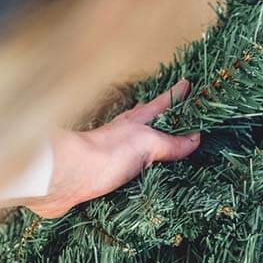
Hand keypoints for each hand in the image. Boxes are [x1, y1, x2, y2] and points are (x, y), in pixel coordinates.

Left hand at [26, 79, 200, 217]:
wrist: (67, 178)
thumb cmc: (107, 154)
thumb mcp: (146, 143)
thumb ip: (170, 142)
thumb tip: (195, 138)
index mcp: (134, 123)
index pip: (160, 105)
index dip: (174, 95)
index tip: (187, 84)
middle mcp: (122, 136)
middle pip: (144, 121)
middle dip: (158, 116)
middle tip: (172, 113)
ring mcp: (111, 155)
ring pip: (134, 145)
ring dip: (148, 145)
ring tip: (160, 146)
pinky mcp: (102, 178)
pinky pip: (126, 172)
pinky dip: (136, 172)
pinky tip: (139, 179)